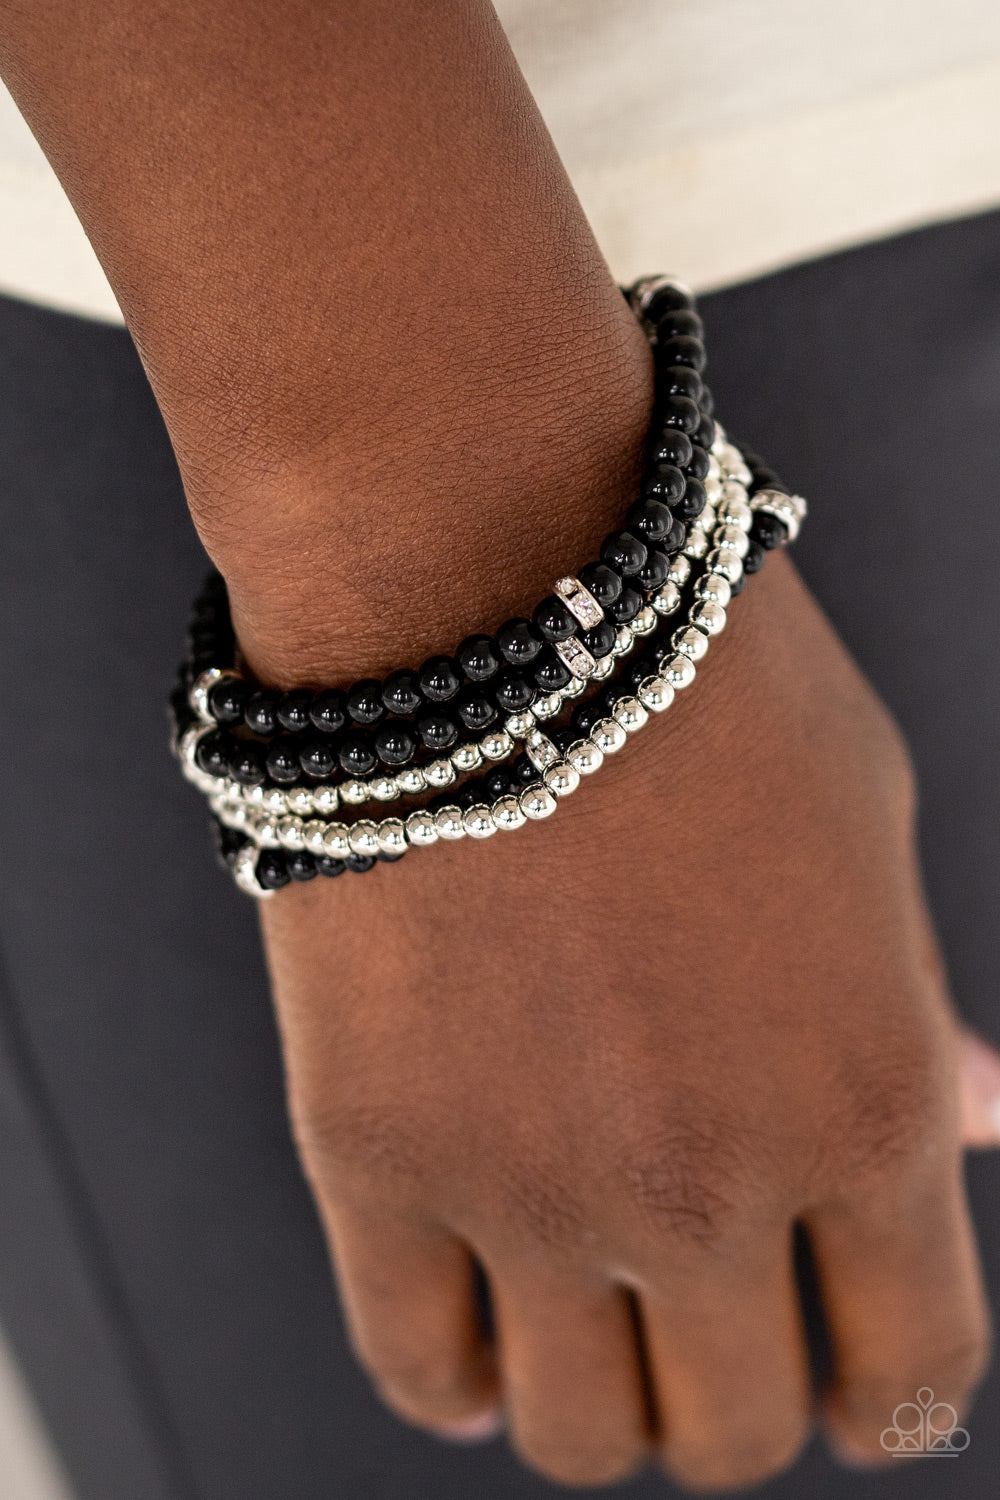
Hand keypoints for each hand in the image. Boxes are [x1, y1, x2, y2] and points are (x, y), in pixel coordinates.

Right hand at [259, 552, 993, 1490]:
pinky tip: (481, 1335)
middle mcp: (705, 1184)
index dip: (888, 1389)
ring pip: (582, 1440)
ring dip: (604, 1404)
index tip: (852, 1361)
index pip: (915, 1375)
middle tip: (713, 1315)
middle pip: (736, 1435)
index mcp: (863, 1105)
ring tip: (592, 1316)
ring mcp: (527, 1187)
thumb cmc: (695, 686)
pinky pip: (418, 1370)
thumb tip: (976, 1128)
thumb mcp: (864, 833)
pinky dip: (460, 1383)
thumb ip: (914, 1021)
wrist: (484, 584)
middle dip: (743, 1391)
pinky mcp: (372, 1155)